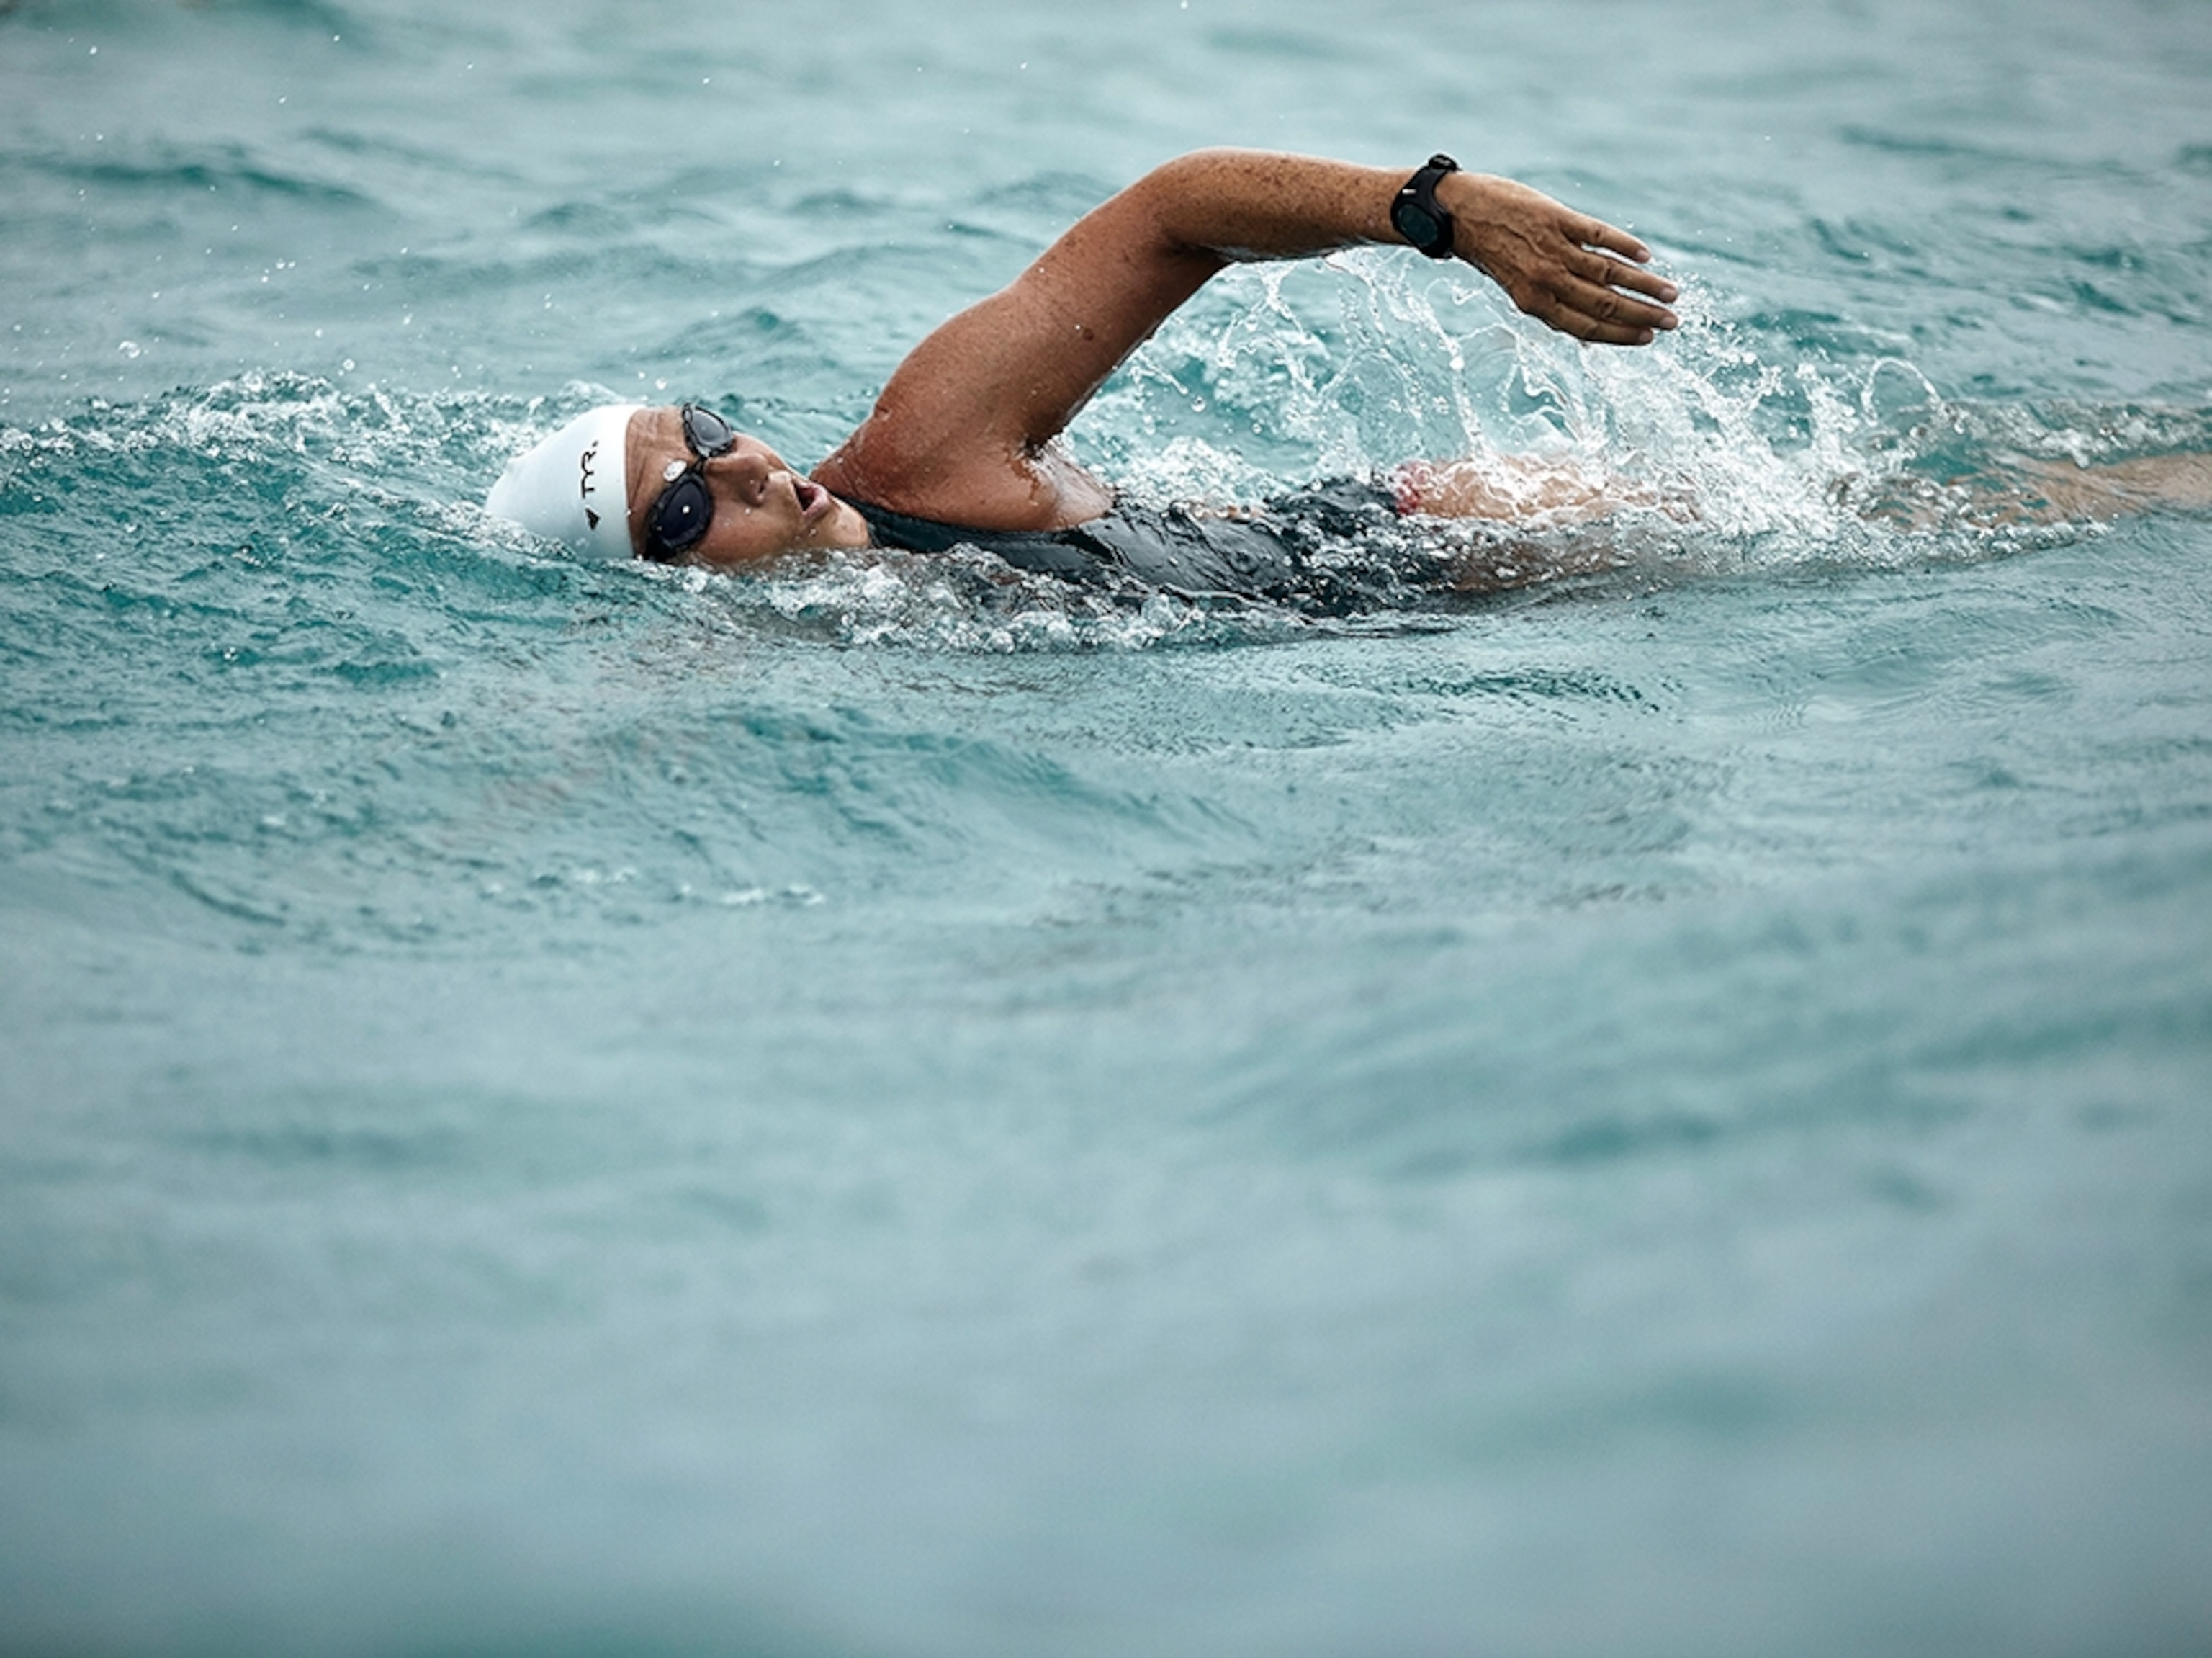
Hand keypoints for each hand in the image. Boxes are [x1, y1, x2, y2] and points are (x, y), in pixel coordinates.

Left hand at [1440, 173, 1678, 345]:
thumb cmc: (1489, 250)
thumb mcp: (1515, 285)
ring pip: (1608, 273)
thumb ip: (1550, 301)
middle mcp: (1545, 281)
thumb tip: (1585, 326)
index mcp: (1534, 303)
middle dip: (1642, 316)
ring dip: (1644, 285)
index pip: (1587, 328)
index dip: (1621, 336)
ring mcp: (1552, 249)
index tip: (1649, 339)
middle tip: (1672, 322)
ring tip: (1671, 293)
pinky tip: (1646, 256)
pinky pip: (1599, 235)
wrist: (1457, 213)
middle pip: (1605, 305)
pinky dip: (1625, 246)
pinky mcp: (1556, 218)